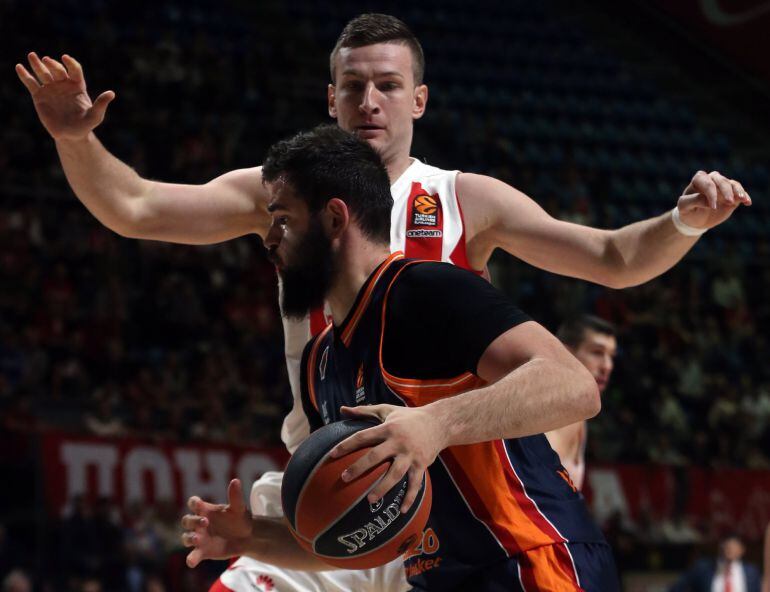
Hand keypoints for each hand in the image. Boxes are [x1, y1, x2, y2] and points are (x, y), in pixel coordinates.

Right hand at [16, 52, 114, 140]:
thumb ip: (101, 104)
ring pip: (43, 73)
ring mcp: (50, 89)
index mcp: (77, 86)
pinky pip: (31, 83)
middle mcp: (63, 85)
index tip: (65, 58)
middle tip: (46, 60)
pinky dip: (25, 75)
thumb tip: (111, 93)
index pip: (74, 70)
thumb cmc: (85, 125)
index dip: (70, 63)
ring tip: (32, 55)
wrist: (71, 136)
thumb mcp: (95, 116)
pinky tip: (19, 67)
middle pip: (57, 69)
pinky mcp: (39, 96)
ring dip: (37, 64)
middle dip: (52, 64)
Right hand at [180, 479, 252, 567]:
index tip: (199, 504)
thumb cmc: (240, 519)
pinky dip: (191, 559)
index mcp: (206, 510)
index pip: (193, 503)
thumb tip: (235, 480)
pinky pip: (193, 556)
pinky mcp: (202, 552)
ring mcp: (199, 538)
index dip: (193, 503)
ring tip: (198, 539)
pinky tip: (191, 561)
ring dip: (189, 538)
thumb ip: (235, 496)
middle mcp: (199, 524)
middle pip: (187, 520)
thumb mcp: (239, 508)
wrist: (247, 537)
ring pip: (186, 537)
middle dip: (193, 521)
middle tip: (205, 522)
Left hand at [330, 404, 446, 514]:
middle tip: (344, 478)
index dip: (347, 445)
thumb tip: (342, 409)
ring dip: (382, 488)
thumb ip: (364, 411)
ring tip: (369, 500)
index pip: (363, 436)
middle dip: (359, 468)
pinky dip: (409, 498)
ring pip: (395, 474)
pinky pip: (415, 484)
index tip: (331, 455)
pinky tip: (402, 512)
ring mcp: (411, 455)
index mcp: (388, 428)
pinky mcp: (422, 465)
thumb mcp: (386, 410)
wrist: (439, 423)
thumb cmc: (408, 417)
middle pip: (376, 456)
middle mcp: (398, 442)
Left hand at [676, 170, 750, 229]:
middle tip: (729, 202)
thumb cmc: (688, 211)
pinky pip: (740, 191)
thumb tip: (709, 201)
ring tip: (742, 199)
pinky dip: (744, 196)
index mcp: (698, 180)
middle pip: (721, 181)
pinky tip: (747, 202)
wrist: (696, 219)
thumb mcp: (684, 207)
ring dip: (738, 191)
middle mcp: (711, 179)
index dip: (711, 193)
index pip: (707, 183)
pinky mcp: (732, 194)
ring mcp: (722, 186)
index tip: (712, 206)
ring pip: (732, 184)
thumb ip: (694, 201)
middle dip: (726, 191)